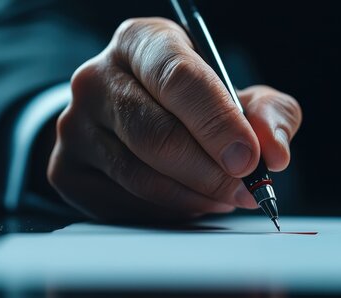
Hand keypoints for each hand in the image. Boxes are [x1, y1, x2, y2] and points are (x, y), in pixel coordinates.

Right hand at [47, 18, 301, 220]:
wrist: (140, 116)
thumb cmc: (198, 103)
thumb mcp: (243, 95)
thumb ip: (269, 115)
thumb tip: (274, 152)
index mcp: (141, 43)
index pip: (177, 78)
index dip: (217, 123)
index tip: (251, 159)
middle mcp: (96, 79)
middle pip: (155, 135)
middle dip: (211, 172)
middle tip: (247, 190)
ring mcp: (74, 126)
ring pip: (140, 176)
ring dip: (195, 197)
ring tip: (227, 197)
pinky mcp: (66, 170)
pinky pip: (123, 205)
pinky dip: (168, 213)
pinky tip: (193, 203)